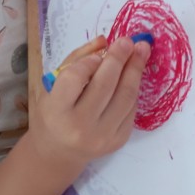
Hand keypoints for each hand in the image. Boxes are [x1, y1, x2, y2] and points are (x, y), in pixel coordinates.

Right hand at [29, 35, 150, 174]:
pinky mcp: (118, 141)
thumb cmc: (53, 113)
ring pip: (125, 96)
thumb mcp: (53, 86)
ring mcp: (102, 136)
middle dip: (119, 58)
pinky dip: (134, 88)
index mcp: (57, 111)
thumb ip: (76, 60)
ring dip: (135, 70)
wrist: (59, 153)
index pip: (75, 78)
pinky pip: (131, 109)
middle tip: (127, 41)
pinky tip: (133, 75)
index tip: (97, 54)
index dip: (88, 62)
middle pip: (105, 85)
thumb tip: (104, 41)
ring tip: (141, 50)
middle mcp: (80, 126)